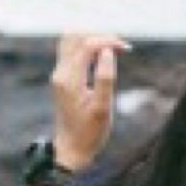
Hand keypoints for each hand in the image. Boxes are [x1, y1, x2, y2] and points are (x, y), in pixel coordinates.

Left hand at [50, 31, 131, 169]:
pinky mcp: (62, 78)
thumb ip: (105, 78)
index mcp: (69, 79)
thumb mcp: (103, 108)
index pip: (87, 44)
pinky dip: (87, 48)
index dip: (108, 41)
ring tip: (112, 51)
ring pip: (71, 40)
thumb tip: (108, 52)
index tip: (126, 49)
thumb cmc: (89, 133)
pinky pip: (72, 51)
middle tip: (120, 48)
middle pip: (75, 36)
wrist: (71, 149)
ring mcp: (59, 74)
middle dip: (99, 36)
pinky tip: (102, 58)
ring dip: (92, 40)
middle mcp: (60, 73)